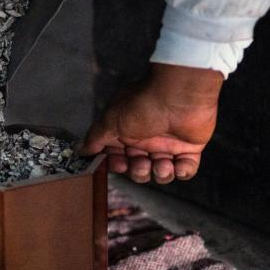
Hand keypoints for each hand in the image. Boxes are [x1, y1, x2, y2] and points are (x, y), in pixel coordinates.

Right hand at [82, 63, 222, 183]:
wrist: (180, 96)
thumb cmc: (144, 104)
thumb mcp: (111, 120)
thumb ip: (95, 137)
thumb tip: (80, 150)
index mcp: (126, 132)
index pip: (117, 156)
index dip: (117, 164)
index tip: (119, 163)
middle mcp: (146, 139)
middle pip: (137, 168)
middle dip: (138, 171)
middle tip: (142, 162)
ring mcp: (168, 144)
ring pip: (160, 172)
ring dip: (160, 173)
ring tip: (163, 164)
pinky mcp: (189, 148)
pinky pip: (186, 170)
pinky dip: (183, 171)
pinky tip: (178, 164)